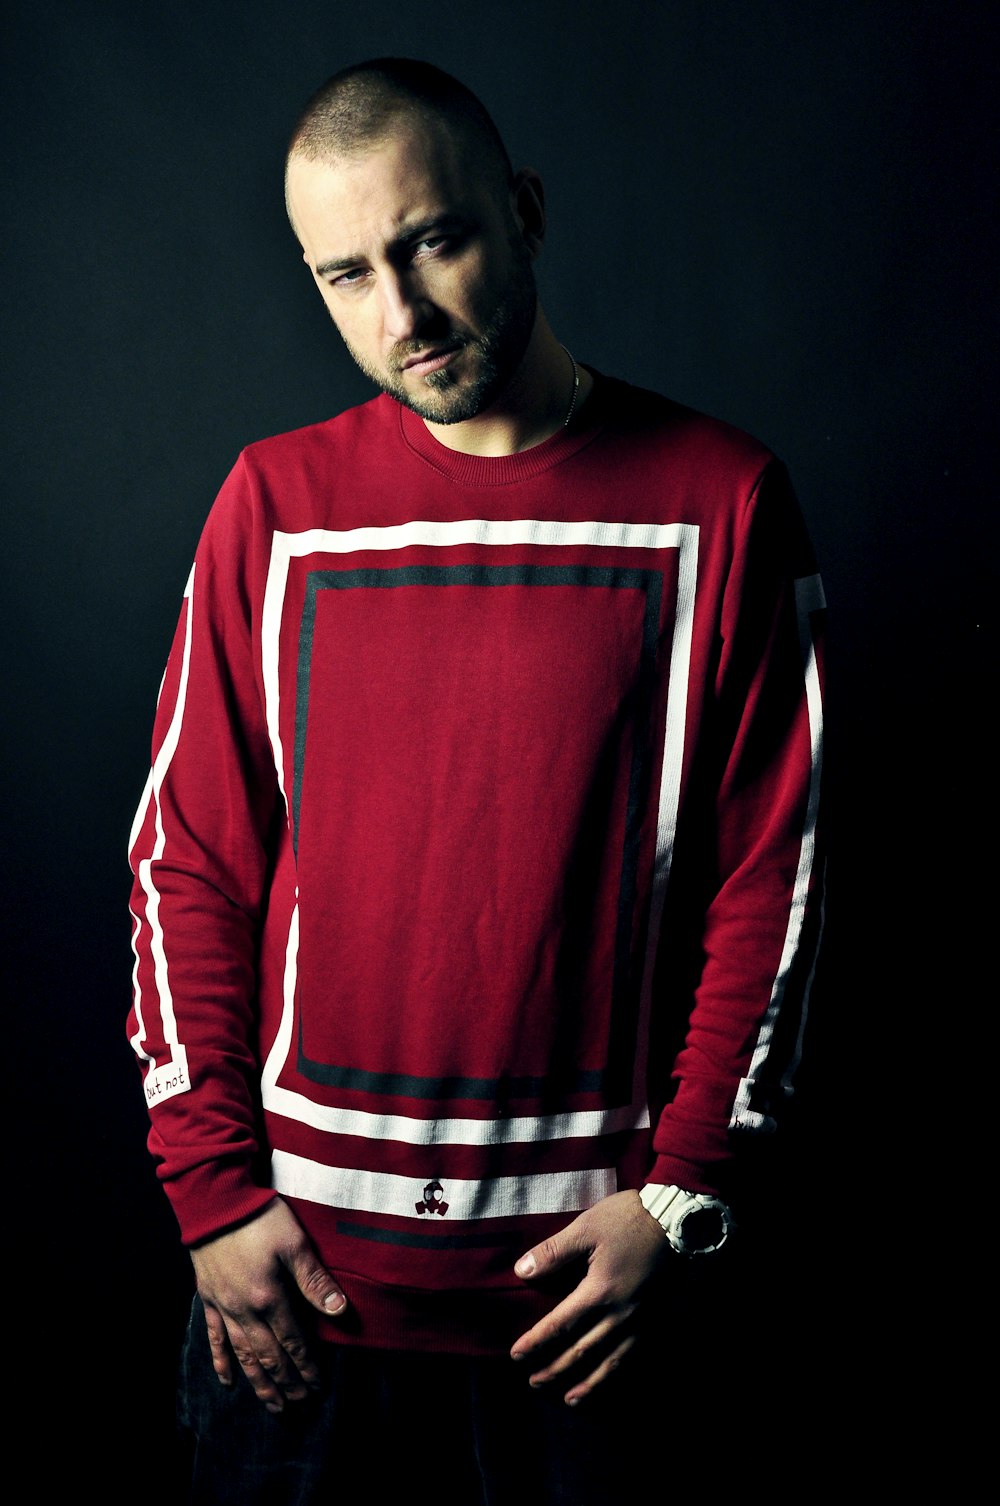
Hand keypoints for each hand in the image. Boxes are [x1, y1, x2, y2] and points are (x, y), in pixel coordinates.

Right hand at [190, 1197, 346, 1411]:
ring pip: (243, 1355)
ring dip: (259, 1382)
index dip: (307, 1366)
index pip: (293, 1342)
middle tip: (301, 1404)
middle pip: (269, 1356)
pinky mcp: (208, 1298)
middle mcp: (245, 1311)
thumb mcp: (294, 1243)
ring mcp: (224, 1307)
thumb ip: (315, 1280)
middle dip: (287, 1382)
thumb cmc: (258, 1217)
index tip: (318, 1386)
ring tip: (272, 1405)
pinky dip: (221, 1361)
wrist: (213, 1201)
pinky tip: (228, 1381)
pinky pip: (214, 1338)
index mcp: (270, 1298)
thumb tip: (340, 1311)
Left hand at [510, 1190, 669, 1404]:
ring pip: (611, 1362)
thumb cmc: (629, 1220)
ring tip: (570, 1400)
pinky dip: (620, 1375)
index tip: (516, 1355)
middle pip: (582, 1350)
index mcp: (599, 1292)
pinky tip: (611, 1383)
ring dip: (588, 1383)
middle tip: (535, 1383)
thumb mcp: (586, 1228)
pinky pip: (637, 1357)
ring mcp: (642, 1321)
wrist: (680, 1220)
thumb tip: (521, 1272)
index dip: (536, 1342)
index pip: (560, 1325)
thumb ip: (553, 1253)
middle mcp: (620, 1315)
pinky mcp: (660, 1320)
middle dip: (556, 1369)